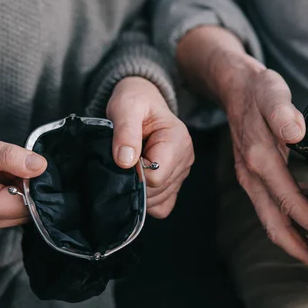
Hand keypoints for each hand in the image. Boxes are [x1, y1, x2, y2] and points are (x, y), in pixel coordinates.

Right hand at [0, 132, 47, 232]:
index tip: (32, 167)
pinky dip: (15, 192)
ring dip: (22, 190)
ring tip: (7, 172)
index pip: (26, 206)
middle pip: (27, 211)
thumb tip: (40, 166)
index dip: (35, 186)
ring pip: (23, 210)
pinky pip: (13, 208)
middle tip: (18, 166)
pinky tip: (6, 178)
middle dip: (29, 188)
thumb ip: (11, 156)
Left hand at [106, 77, 193, 218]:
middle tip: (123, 158)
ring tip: (130, 165)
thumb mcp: (126, 107)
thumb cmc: (135, 101)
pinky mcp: (174, 184)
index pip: (155, 177)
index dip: (133, 172)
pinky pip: (161, 207)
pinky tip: (136, 179)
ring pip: (157, 201)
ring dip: (138, 190)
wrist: (142, 102)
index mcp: (178, 141)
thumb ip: (125, 131)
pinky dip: (146, 200)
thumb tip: (126, 162)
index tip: (123, 156)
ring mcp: (181, 174)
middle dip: (134, 182)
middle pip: (156, 191)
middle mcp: (185, 159)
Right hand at [212, 50, 307, 265]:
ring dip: (299, 236)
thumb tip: (296, 132)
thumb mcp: (272, 93)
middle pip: (273, 224)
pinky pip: (275, 203)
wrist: (234, 86)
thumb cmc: (258, 90)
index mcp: (259, 159)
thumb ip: (282, 112)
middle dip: (300, 249)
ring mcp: (251, 178)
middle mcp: (252, 175)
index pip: (287, 202)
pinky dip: (297, 214)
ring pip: (273, 219)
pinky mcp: (255, 175)